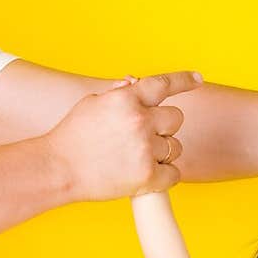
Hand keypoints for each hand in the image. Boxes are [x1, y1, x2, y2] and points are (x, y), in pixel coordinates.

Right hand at [42, 72, 202, 200]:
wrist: (59, 168)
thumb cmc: (73, 136)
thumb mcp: (92, 104)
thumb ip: (119, 96)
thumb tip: (135, 85)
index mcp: (126, 99)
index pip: (163, 84)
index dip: (184, 80)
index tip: (198, 79)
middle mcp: (140, 121)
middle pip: (176, 118)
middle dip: (165, 125)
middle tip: (147, 136)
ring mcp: (146, 150)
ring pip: (176, 147)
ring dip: (163, 151)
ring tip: (139, 157)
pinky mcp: (148, 177)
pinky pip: (175, 173)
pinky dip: (165, 175)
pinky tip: (148, 175)